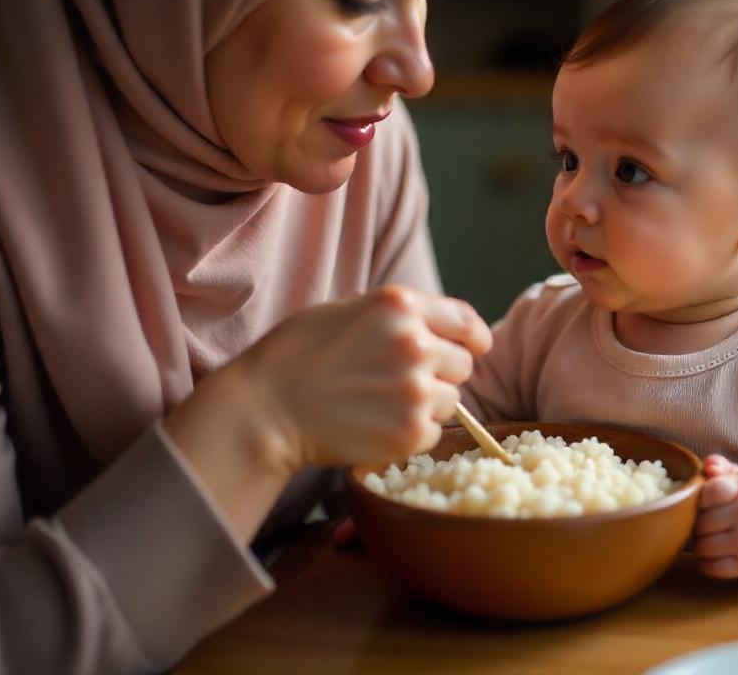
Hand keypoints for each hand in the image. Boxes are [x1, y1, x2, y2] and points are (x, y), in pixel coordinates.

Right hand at [227, 285, 491, 470]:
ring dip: (426, 405)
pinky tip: (375, 425)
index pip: (466, 323)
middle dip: (440, 373)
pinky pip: (434, 433)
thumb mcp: (350, 310)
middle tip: (399, 381)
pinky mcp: (410, 433)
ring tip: (380, 404)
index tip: (472, 348)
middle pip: (463, 365)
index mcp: (401, 305)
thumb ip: (401, 315)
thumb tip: (447, 329)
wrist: (266, 409)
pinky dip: (411, 433)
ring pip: (450, 401)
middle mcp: (416, 344)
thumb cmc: (298, 355)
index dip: (471, 339)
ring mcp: (416, 391)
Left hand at [693, 454, 737, 578]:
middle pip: (700, 522)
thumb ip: (721, 465)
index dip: (701, 498)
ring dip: (701, 543)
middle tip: (707, 521)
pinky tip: (713, 554)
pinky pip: (713, 568)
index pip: (708, 492)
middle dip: (698, 523)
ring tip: (710, 536)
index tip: (707, 500)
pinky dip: (707, 563)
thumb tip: (708, 466)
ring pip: (703, 547)